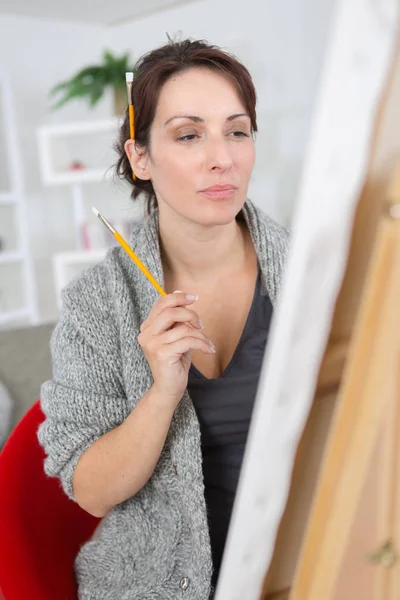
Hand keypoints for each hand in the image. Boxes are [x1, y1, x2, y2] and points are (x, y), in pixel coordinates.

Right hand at [138, 292, 214, 406]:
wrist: (169, 388)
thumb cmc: (175, 361)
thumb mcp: (177, 335)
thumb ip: (177, 316)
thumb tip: (179, 292)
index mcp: (148, 327)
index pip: (162, 303)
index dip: (179, 298)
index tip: (195, 298)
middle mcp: (146, 334)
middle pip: (171, 312)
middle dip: (191, 315)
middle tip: (201, 325)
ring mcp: (152, 344)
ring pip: (183, 328)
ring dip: (200, 335)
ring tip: (206, 343)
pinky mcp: (162, 354)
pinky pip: (188, 341)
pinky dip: (202, 344)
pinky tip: (208, 350)